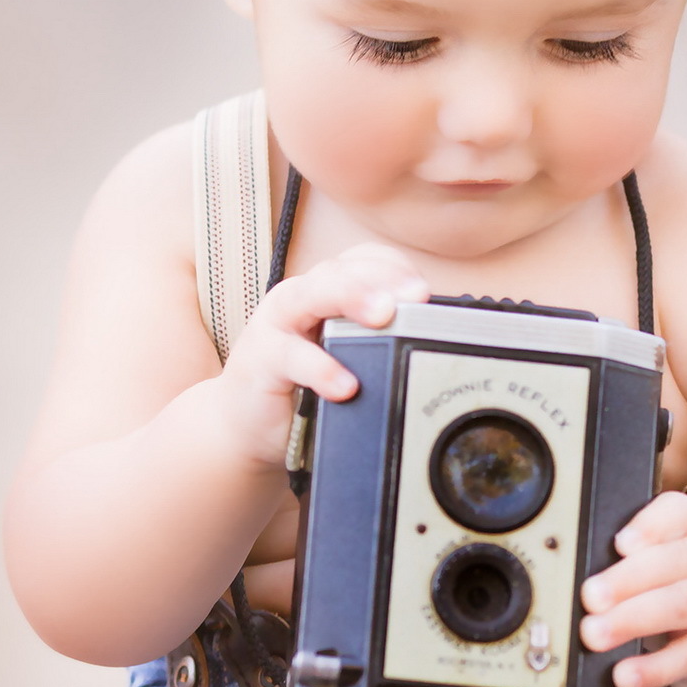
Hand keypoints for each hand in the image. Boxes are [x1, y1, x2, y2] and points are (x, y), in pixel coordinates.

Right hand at [213, 242, 428, 469]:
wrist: (246, 426)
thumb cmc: (306, 385)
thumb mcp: (348, 356)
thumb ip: (381, 341)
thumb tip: (440, 343)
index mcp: (329, 290)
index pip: (365, 260)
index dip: (396, 269)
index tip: (425, 292)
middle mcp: (302, 296)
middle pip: (341, 269)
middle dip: (382, 277)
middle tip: (416, 296)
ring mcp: (277, 324)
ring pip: (310, 294)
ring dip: (351, 298)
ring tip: (385, 316)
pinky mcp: (260, 360)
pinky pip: (291, 357)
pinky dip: (320, 368)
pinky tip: (346, 385)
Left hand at [578, 491, 686, 686]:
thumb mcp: (669, 558)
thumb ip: (632, 558)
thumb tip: (580, 573)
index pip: (679, 513)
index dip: (650, 526)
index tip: (620, 543)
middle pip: (676, 562)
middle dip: (628, 579)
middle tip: (590, 596)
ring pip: (681, 606)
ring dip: (633, 619)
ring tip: (595, 634)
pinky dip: (653, 669)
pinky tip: (624, 675)